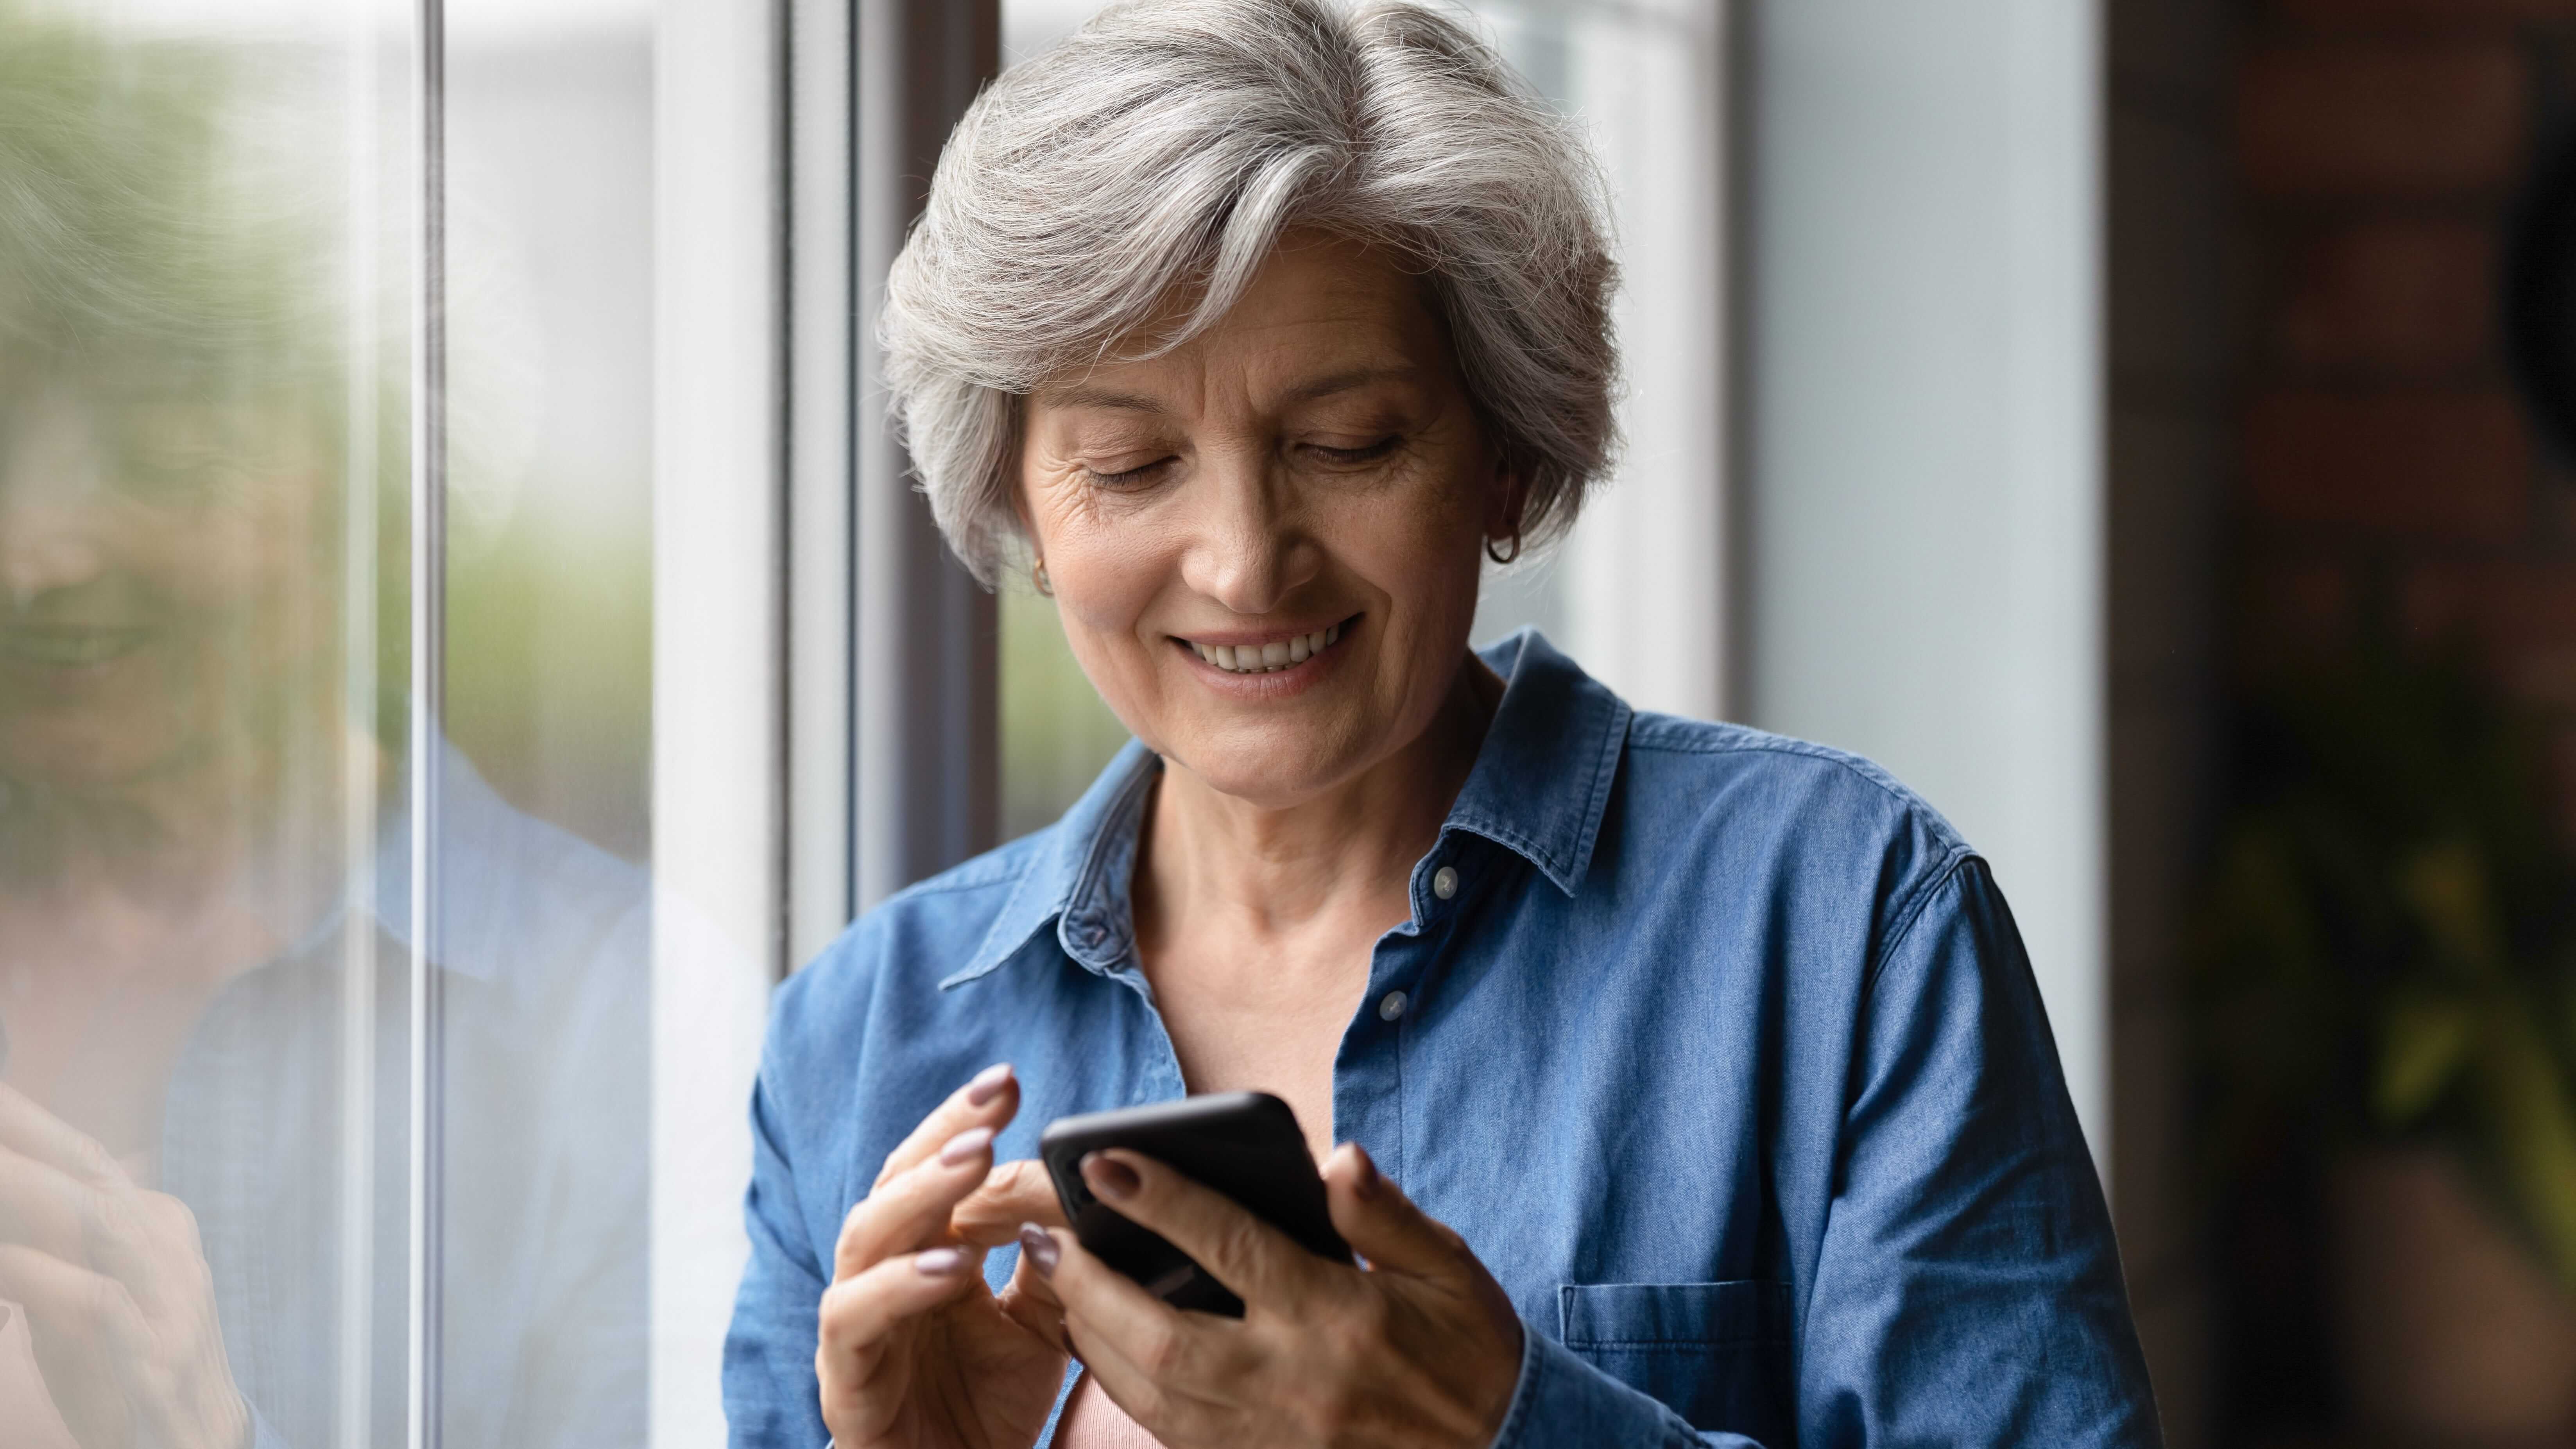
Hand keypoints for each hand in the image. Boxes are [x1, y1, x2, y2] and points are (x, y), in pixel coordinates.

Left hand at [0, 1085, 247, 1448]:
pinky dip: (41, 1274)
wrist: (199, 1441)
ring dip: (25, 1188)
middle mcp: (166, 1248)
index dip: (29, 1120)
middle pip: (86, 1176)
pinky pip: (93, 1299)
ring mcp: (167, 1296)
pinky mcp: (153, 1350)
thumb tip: (21, 1188)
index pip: (83, 1157)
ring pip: (93, 1221)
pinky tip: (4, 1259)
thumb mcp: (97, 1289)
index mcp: (156, 1225)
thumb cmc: (133, 1366)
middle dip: (24, 1135)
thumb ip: (62, 1241)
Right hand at [816, 1065, 1072, 1448]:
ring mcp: (856, 1325)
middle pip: (896, 1184)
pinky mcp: (845, 1381)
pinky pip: (858, 1318)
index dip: (965, 1124)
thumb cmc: (992, 1406)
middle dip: (943, 1136)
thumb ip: (1057, 1259)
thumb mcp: (1043, 1323)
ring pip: (866, 1237)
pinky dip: (900, 1285)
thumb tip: (1086, 1186)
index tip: (1009, 1083)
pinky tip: (949, 1265)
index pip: (934, 1168)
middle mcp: (880, 1276)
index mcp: (923, 1250)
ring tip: (974, 1162)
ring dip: (921, 1195)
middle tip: (993, 1102)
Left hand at [1033, 1142, 1524, 1448]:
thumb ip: (1386, 1216)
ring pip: (1151, 1393)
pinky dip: (1127, 1389)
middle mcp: (1292, 1381)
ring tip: (1064, 1283)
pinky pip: (1172, 1434)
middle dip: (1092, 1283)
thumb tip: (1337, 1159)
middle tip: (1051, 1234)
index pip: (1229, 1247)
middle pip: (1162, 1334)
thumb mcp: (1452, 1272)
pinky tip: (1108, 1349)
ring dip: (1095, 1337)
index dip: (1160, 1201)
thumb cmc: (1474, 1357)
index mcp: (1337, 1316)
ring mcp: (1269, 1436)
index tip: (1104, 1162)